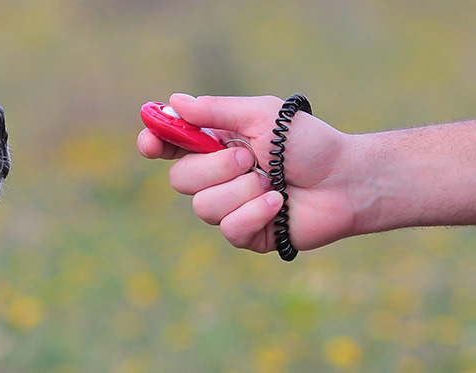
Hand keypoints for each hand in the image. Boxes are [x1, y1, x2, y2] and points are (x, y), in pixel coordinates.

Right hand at [138, 94, 358, 252]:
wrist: (348, 180)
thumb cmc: (310, 143)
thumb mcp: (262, 116)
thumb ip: (217, 110)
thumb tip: (175, 101)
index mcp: (216, 145)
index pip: (170, 146)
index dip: (154, 143)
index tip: (151, 142)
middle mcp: (217, 177)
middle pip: (179, 179)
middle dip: (214, 168)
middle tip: (248, 158)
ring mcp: (230, 207)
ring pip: (204, 207)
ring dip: (243, 191)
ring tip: (274, 182)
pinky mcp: (246, 234)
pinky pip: (230, 229)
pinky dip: (256, 212)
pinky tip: (280, 203)